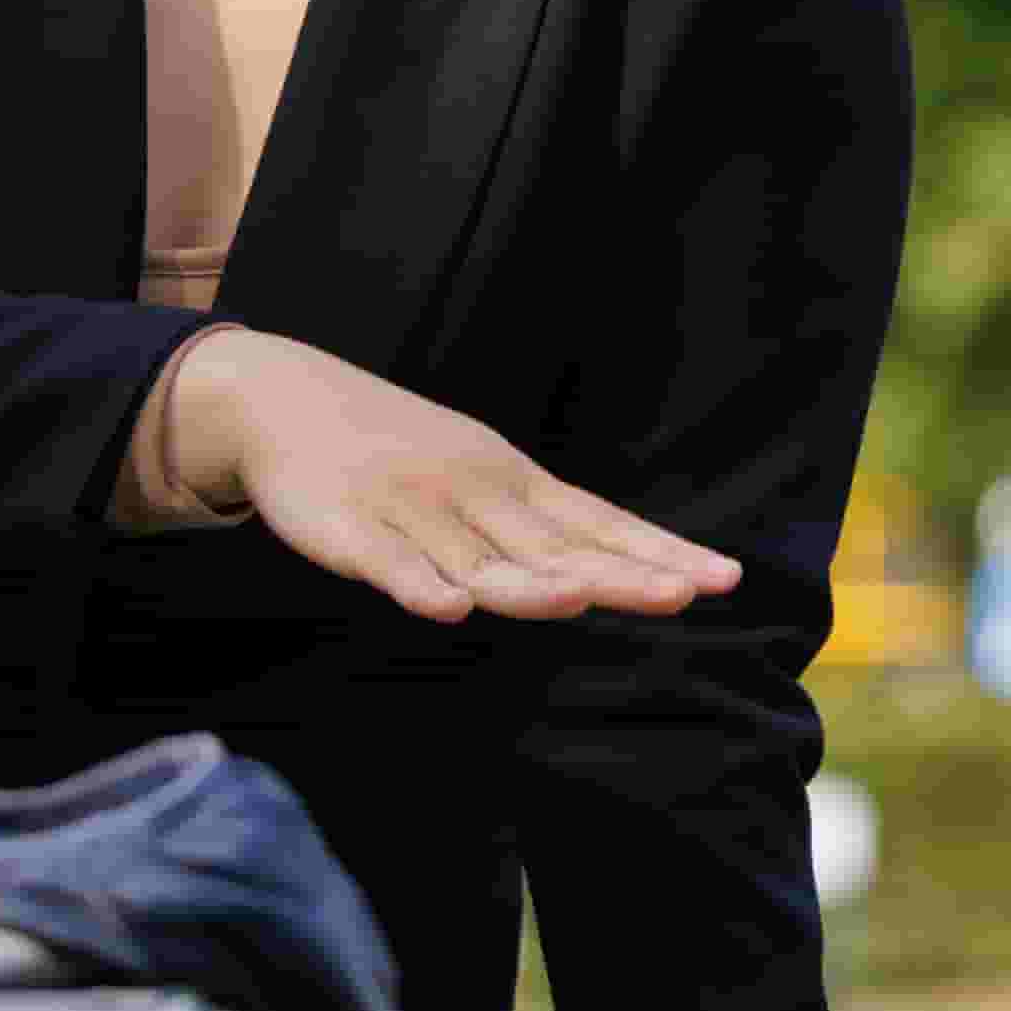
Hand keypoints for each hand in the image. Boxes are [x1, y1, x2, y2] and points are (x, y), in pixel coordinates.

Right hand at [143, 333, 739, 624]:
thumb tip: (634, 566)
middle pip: (554, 544)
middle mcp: (476, 492)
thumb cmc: (407, 453)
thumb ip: (549, 530)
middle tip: (680, 594)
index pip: (601, 522)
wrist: (288, 402)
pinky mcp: (350, 529)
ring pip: (478, 557)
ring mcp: (413, 510)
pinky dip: (417, 584)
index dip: (659, 552)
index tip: (721, 578)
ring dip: (527, 583)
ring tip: (576, 602)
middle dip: (617, 573)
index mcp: (515, 482)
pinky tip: (447, 608)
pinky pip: (388, 562)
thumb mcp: (486, 477)